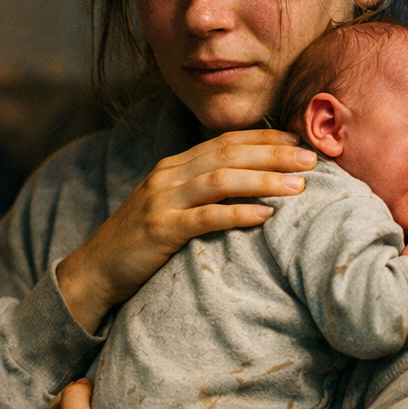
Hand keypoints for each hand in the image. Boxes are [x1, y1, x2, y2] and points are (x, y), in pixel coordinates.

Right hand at [57, 130, 315, 332]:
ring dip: (263, 179)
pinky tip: (265, 215)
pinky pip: (205, 217)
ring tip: (298, 185)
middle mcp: (168, 177)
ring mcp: (162, 202)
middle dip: (273, 153)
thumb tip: (247, 185)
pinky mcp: (160, 230)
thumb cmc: (140, 242)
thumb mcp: (169, 206)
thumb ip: (200, 192)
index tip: (299, 140)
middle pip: (228, 154)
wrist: (96, 270)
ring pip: (220, 180)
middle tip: (312, 158)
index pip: (224, 142)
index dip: (264, 138)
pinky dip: (237, 213)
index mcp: (173, 167)